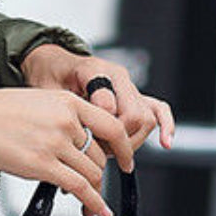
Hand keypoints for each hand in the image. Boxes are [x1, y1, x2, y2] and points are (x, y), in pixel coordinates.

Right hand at [0, 87, 136, 215]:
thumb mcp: (40, 101)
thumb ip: (65, 117)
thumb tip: (82, 141)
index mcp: (68, 102)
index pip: (111, 126)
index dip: (125, 147)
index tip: (127, 159)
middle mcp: (66, 121)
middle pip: (101, 154)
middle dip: (99, 171)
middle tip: (93, 180)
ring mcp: (55, 143)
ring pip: (92, 172)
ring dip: (93, 188)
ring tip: (89, 197)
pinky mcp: (43, 165)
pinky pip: (80, 187)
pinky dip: (94, 202)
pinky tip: (98, 209)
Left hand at [20, 45, 174, 151]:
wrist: (54, 65)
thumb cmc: (50, 75)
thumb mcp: (49, 88)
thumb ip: (70, 102)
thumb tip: (103, 113)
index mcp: (96, 70)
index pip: (111, 107)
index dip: (101, 130)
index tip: (89, 142)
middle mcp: (117, 77)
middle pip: (135, 116)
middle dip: (119, 140)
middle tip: (98, 151)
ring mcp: (128, 87)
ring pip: (146, 119)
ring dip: (131, 141)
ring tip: (110, 149)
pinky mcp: (135, 96)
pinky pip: (158, 109)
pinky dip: (166, 125)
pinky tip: (165, 142)